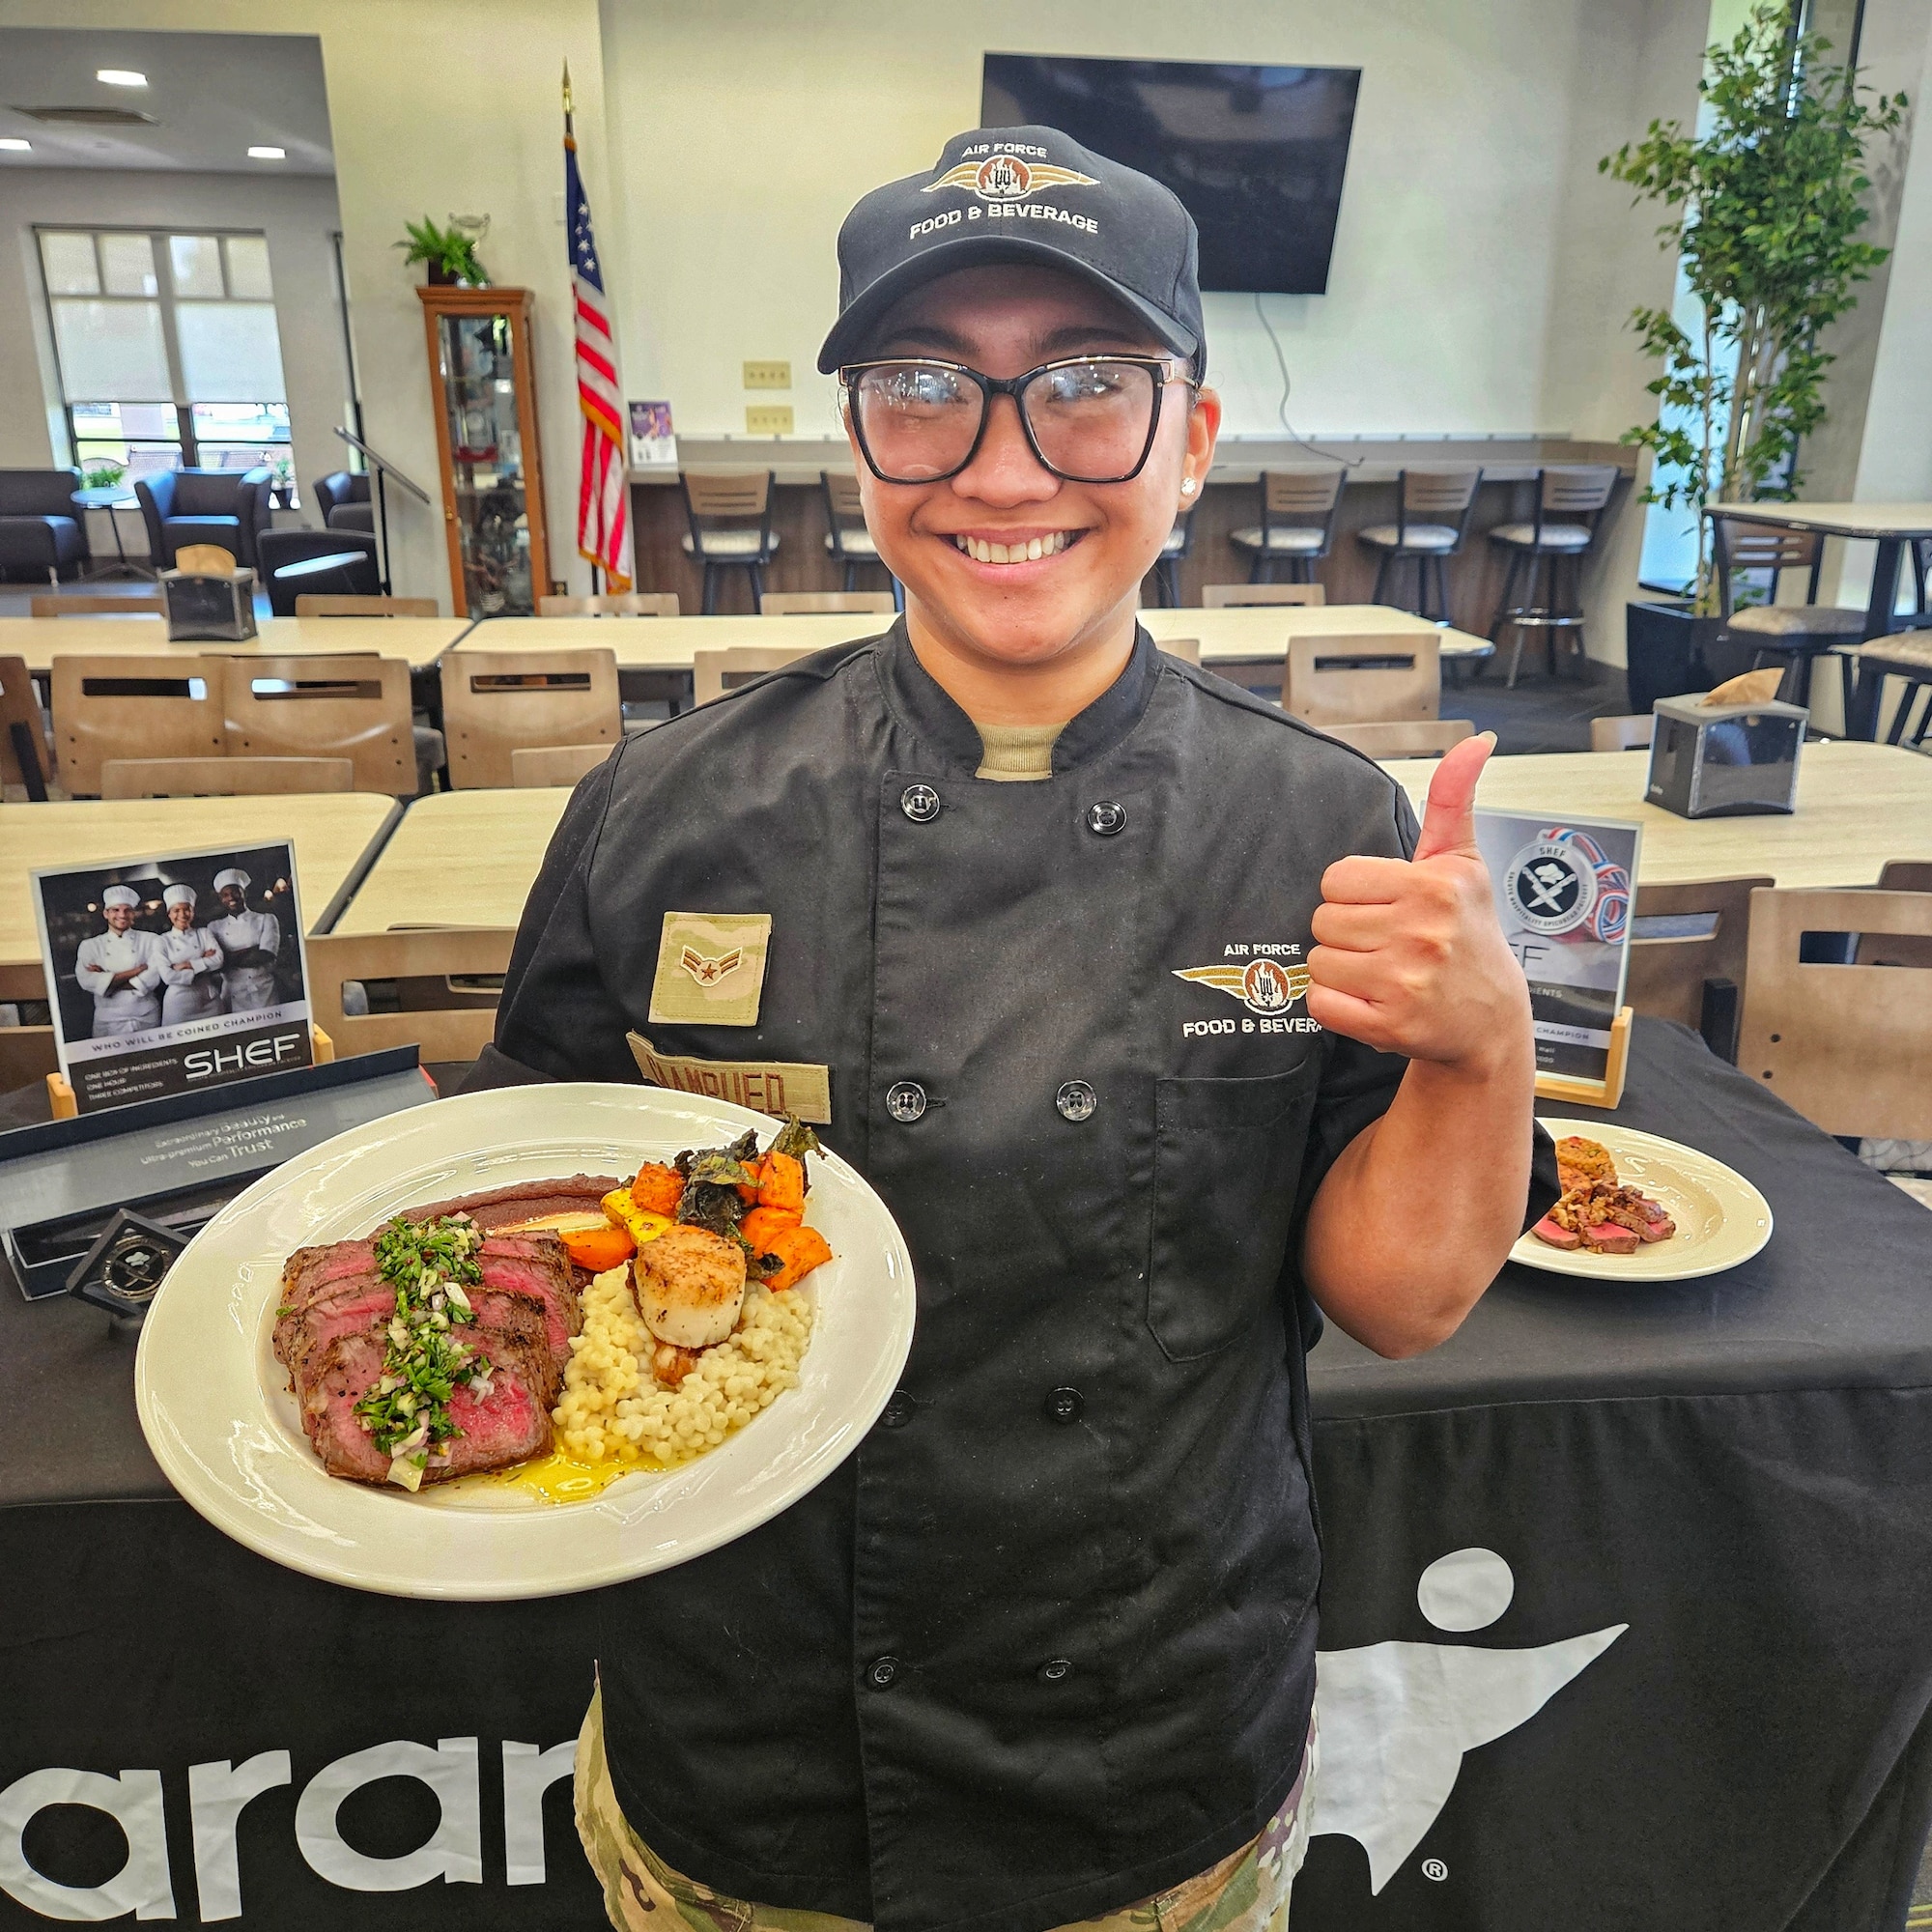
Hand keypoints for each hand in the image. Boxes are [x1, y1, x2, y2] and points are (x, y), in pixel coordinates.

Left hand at [1305, 732, 1531, 1071]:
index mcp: (1434, 886)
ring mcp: (1405, 983)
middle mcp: (1422, 933)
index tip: (1387, 908)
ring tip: (1383, 972)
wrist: (1490, 1019)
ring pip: (1318, 961)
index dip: (1354, 895)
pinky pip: (1320, 1002)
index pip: (1336, 879)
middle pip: (1322, 920)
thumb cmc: (1468, 934)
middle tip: (1386, 944)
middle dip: (1347, 932)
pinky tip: (1373, 1000)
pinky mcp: (1389, 1026)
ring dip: (1342, 969)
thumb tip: (1476, 741)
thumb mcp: (1463, 863)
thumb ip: (1454, 799)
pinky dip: (1336, 1004)